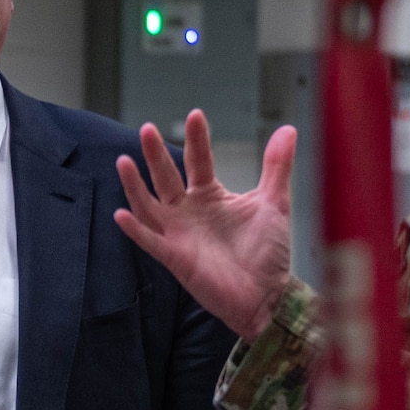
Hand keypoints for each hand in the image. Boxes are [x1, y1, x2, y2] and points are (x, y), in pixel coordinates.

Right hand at [115, 110, 294, 342]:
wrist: (268, 295)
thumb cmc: (267, 252)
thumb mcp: (273, 202)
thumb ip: (276, 166)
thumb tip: (288, 129)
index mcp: (210, 195)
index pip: (198, 160)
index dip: (197, 139)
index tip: (196, 114)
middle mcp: (189, 211)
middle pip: (166, 177)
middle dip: (156, 154)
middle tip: (147, 129)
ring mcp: (178, 234)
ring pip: (149, 204)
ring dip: (135, 185)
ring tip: (124, 161)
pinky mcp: (175, 258)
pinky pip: (150, 242)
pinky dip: (135, 229)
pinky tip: (121, 214)